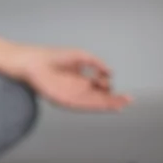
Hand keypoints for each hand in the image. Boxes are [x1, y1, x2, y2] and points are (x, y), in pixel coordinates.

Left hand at [15, 47, 131, 110]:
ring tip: (122, 104)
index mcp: (81, 78)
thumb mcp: (81, 56)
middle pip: (100, 97)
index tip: (117, 85)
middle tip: (128, 100)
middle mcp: (78, 88)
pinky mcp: (64, 100)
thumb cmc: (53, 57)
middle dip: (114, 99)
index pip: (100, 86)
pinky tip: (105, 105)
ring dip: (108, 104)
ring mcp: (72, 95)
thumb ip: (96, 63)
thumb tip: (110, 72)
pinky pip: (82, 104)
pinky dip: (94, 105)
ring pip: (93, 103)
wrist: (34, 62)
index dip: (111, 88)